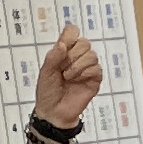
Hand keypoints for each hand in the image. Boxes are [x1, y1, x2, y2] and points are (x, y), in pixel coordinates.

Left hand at [29, 24, 103, 143]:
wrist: (53, 112)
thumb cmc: (47, 91)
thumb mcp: (45, 71)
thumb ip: (53, 56)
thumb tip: (62, 44)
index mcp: (64, 51)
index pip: (72, 31)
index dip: (69, 36)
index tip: (62, 48)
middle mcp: (77, 57)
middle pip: (85, 42)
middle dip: (73, 55)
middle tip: (62, 68)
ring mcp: (87, 68)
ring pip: (92, 55)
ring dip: (78, 66)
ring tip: (68, 77)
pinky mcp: (95, 80)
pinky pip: (97, 69)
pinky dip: (85, 74)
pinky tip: (77, 81)